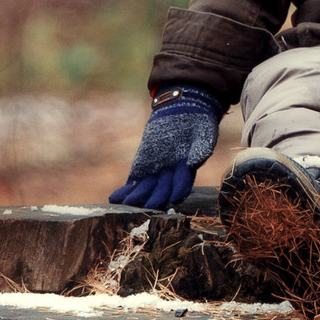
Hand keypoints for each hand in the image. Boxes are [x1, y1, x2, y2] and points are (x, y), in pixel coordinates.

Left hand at [110, 87, 223, 208]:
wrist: (182, 111)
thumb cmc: (198, 123)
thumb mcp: (204, 132)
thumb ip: (201, 148)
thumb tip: (195, 162)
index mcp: (187, 168)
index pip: (183, 182)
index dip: (179, 190)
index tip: (175, 198)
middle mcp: (171, 174)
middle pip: (163, 190)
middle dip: (156, 199)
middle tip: (148, 207)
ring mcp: (156, 171)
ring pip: (146, 189)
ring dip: (137, 197)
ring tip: (126, 205)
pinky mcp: (143, 165)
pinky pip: (134, 181)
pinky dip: (126, 190)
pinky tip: (115, 198)